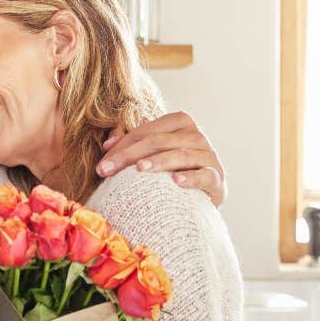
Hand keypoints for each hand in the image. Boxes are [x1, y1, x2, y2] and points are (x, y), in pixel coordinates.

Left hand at [96, 110, 226, 206]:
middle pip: (159, 141)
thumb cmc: (170, 173)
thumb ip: (131, 146)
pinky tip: (176, 182)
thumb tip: (107, 144)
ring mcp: (209, 156)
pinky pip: (205, 175)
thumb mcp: (151, 156)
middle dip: (130, 155)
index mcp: (181, 123)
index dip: (122, 146)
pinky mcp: (218, 179)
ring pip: (181, 155)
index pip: (147, 131)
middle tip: (107, 170)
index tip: (101, 165)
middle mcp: (197, 136)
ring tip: (139, 169)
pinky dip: (191, 177)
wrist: (201, 197)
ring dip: (159, 162)